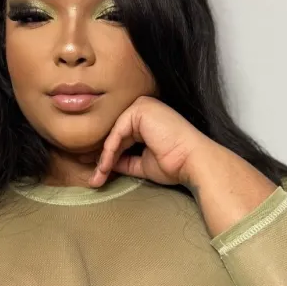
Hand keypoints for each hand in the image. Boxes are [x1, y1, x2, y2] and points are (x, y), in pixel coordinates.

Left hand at [87, 96, 210, 187]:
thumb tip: (104, 165)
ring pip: (113, 135)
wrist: (192, 162)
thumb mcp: (142, 163)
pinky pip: (117, 133)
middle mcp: (144, 109)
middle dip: (103, 159)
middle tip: (94, 179)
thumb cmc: (175, 164)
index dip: (108, 157)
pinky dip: (109, 151)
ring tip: (98, 177)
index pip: (122, 138)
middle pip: (115, 135)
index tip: (98, 175)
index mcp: (147, 119)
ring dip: (104, 158)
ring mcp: (142, 106)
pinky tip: (105, 166)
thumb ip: (124, 160)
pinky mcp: (140, 109)